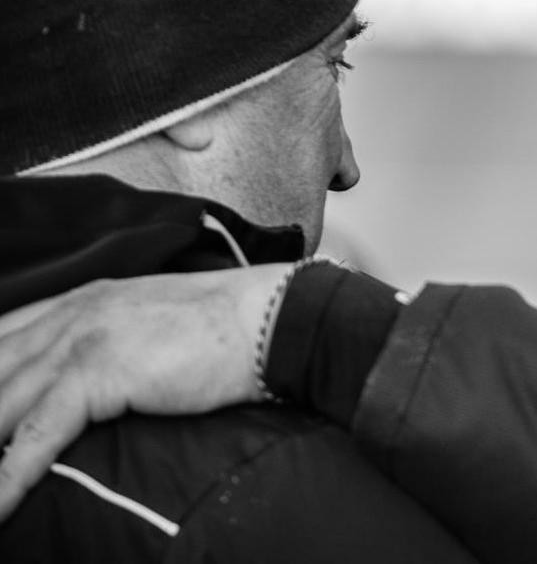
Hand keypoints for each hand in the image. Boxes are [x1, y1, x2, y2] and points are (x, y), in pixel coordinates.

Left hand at [0, 264, 288, 520]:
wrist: (272, 317)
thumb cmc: (230, 326)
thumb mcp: (157, 320)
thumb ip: (117, 339)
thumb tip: (103, 384)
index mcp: (85, 299)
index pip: (3, 336)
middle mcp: (72, 314)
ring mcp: (81, 341)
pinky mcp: (99, 373)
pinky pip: (34, 435)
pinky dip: (8, 476)